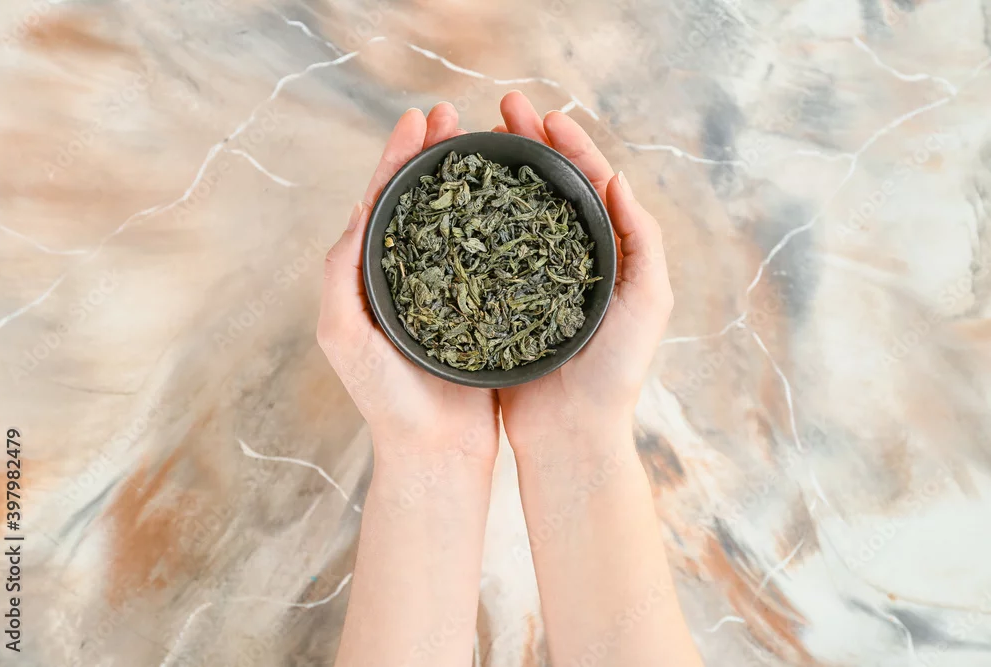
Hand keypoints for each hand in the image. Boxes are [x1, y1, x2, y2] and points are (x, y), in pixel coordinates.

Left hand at [317, 104, 498, 463]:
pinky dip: (494, 221)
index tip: (419, 118)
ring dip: (465, 179)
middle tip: (453, 115)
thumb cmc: (386, 400)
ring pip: (454, 222)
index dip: (398, 157)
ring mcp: (444, 290)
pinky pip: (485, 255)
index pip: (381, 201)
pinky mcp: (478, 308)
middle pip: (419, 201)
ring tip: (485, 142)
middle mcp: (406, 277)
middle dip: (432, 154)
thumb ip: (342, 274)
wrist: (435, 452)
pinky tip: (513, 198)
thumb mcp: (346, 334)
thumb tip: (356, 212)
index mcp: (369, 275)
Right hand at [493, 92, 673, 454]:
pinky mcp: (502, 303)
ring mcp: (533, 279)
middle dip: (527, 145)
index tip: (537, 113)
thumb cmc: (616, 374)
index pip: (588, 182)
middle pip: (547, 188)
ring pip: (514, 214)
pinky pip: (487, 253)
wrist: (572, 435)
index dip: (566, 143)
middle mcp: (569, 259)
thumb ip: (642, 240)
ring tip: (472, 144)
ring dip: (497, 176)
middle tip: (498, 111)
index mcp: (608, 251)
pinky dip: (474, 223)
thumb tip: (618, 178)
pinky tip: (453, 203)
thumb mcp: (646, 302)